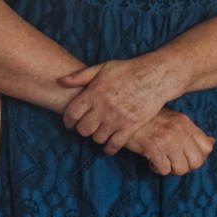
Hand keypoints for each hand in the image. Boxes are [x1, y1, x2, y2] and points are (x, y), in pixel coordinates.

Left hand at [60, 52, 188, 154]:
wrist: (155, 77)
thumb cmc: (128, 70)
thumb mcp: (103, 67)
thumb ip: (81, 76)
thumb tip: (61, 81)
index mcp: (94, 93)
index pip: (72, 113)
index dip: (68, 121)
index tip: (69, 123)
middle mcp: (103, 107)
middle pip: (83, 129)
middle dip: (81, 130)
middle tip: (85, 127)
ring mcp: (117, 118)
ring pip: (97, 138)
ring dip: (95, 137)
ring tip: (98, 133)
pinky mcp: (130, 126)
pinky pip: (115, 144)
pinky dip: (109, 148)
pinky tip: (107, 147)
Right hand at [129, 109, 214, 175]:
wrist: (123, 112)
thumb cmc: (148, 118)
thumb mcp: (174, 119)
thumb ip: (192, 131)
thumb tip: (212, 142)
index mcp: (185, 123)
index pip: (207, 147)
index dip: (199, 156)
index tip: (186, 156)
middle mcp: (179, 131)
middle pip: (197, 162)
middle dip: (186, 166)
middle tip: (173, 162)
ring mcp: (167, 140)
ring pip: (181, 169)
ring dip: (171, 169)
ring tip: (162, 161)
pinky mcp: (153, 148)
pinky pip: (164, 170)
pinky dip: (157, 169)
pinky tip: (151, 160)